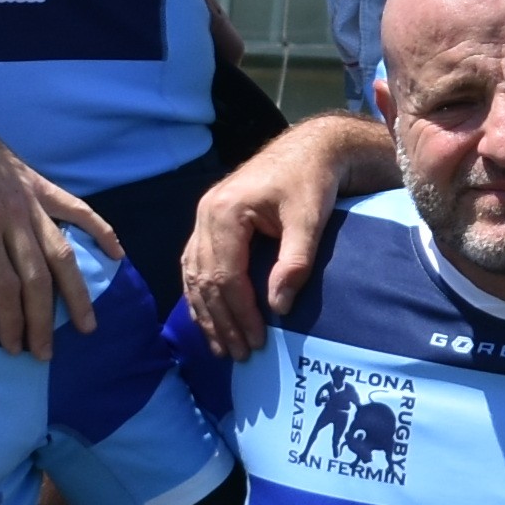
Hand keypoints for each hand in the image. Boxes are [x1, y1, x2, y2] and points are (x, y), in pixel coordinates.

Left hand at [0, 89, 107, 351]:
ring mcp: (31, 199)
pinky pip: (77, 210)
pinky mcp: (40, 184)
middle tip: (45, 353)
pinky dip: (100, 231)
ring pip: (64, 252)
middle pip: (37, 277)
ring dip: (77, 292)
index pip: (4, 286)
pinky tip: (116, 255)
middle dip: (42, 320)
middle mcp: (13, 215)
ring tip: (87, 324)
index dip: (11, 321)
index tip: (13, 347)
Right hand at [178, 122, 379, 356]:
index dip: (239, 313)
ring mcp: (202, 217)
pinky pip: (194, 265)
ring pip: (194, 276)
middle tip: (240, 355)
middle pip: (205, 280)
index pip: (226, 276)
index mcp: (224, 211)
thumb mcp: (308, 220)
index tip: (256, 341)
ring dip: (207, 314)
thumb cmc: (310, 182)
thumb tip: (278, 309)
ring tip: (222, 347)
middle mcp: (205, 214)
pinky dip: (200, 295)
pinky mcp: (208, 222)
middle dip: (222, 322)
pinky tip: (208, 318)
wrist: (308, 149)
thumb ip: (294, 262)